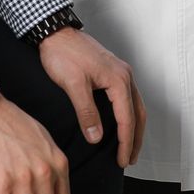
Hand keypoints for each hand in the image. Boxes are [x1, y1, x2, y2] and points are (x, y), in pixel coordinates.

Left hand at [37, 27, 147, 167]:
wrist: (55, 32)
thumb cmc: (63, 54)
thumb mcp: (73, 85)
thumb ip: (86, 112)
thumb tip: (96, 138)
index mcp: (118, 80)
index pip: (127, 118)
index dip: (125, 142)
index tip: (122, 160)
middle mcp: (125, 75)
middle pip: (138, 113)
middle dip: (135, 139)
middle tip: (129, 160)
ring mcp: (120, 72)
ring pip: (135, 105)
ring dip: (134, 127)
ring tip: (128, 147)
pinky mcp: (112, 71)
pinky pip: (127, 98)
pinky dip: (128, 114)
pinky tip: (120, 123)